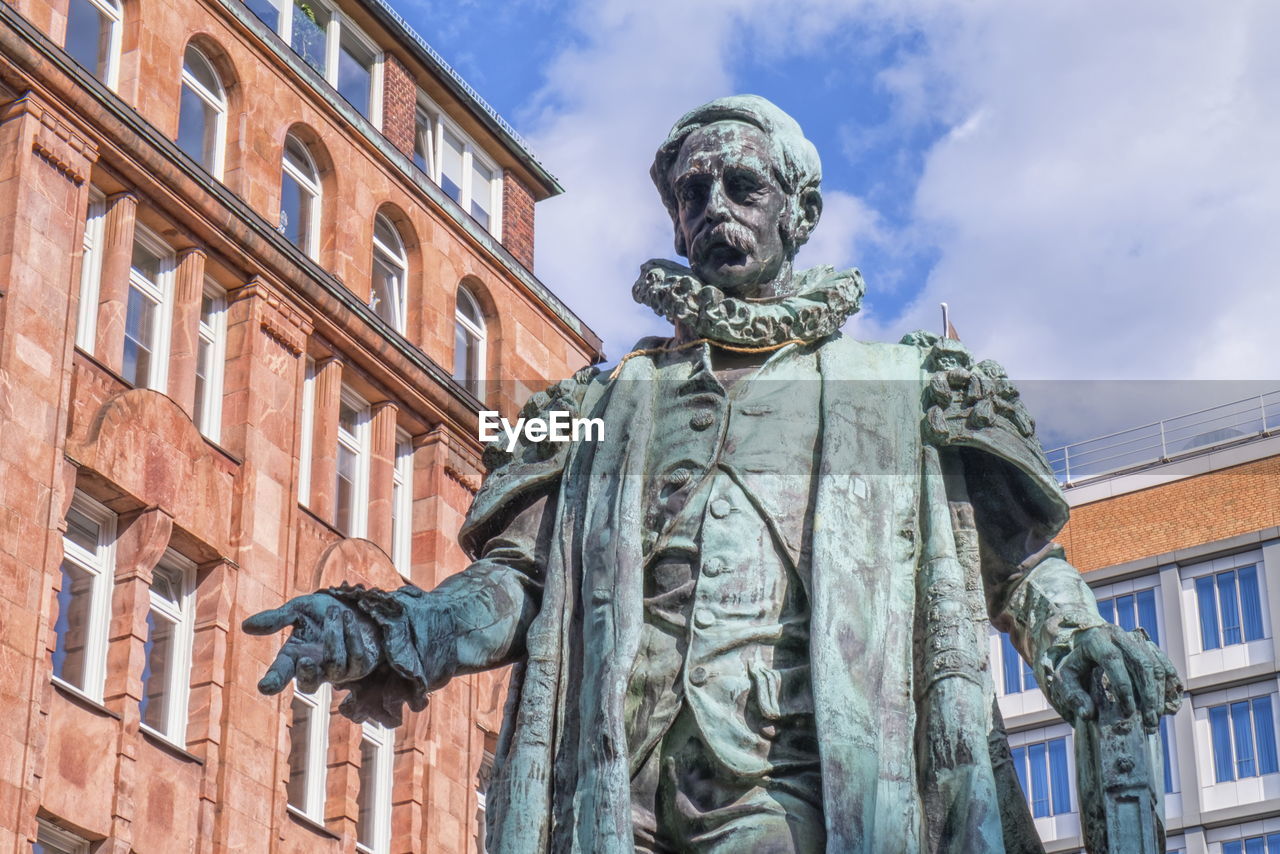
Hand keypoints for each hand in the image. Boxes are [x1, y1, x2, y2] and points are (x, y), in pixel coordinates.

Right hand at [242, 592, 380, 694]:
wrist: (355, 605)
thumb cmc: (322, 610)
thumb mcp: (299, 609)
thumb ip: (277, 618)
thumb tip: (245, 626)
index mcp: (294, 657)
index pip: (280, 674)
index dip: (273, 681)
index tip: (264, 686)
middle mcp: (315, 668)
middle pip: (308, 685)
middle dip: (307, 675)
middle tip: (305, 659)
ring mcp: (339, 671)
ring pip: (335, 665)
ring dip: (334, 635)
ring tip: (334, 612)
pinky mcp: (360, 666)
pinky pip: (356, 658)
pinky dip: (351, 635)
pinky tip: (348, 617)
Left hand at [1051, 624, 1181, 731]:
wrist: (1082, 643)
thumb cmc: (1073, 665)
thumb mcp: (1063, 678)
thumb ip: (1072, 695)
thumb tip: (1088, 714)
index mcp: (1095, 639)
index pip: (1112, 659)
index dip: (1122, 686)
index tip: (1128, 711)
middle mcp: (1117, 635)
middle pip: (1141, 661)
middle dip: (1148, 694)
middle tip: (1149, 722)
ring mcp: (1134, 638)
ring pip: (1155, 663)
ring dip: (1160, 693)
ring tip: (1156, 719)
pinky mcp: (1146, 645)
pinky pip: (1164, 663)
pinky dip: (1170, 684)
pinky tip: (1170, 705)